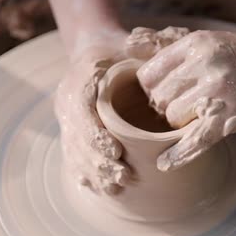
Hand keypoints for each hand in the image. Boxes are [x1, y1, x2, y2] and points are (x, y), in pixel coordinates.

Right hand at [55, 27, 188, 194]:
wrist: (96, 49)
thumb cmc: (121, 50)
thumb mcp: (133, 46)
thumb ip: (148, 54)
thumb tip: (168, 67)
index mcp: (81, 76)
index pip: (81, 108)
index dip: (94, 132)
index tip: (114, 150)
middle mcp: (67, 98)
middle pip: (76, 136)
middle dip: (97, 160)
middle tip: (122, 176)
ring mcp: (66, 117)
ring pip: (74, 150)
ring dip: (93, 171)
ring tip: (115, 187)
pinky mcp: (70, 130)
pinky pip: (72, 156)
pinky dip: (85, 173)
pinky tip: (99, 188)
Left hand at [137, 30, 235, 170]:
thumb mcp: (212, 43)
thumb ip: (181, 56)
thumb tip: (143, 70)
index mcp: (195, 44)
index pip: (148, 74)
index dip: (151, 89)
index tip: (163, 94)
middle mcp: (203, 64)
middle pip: (158, 98)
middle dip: (165, 107)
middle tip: (182, 108)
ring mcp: (217, 91)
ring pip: (171, 118)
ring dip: (179, 124)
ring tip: (197, 118)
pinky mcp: (229, 117)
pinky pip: (195, 139)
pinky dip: (178, 155)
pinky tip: (165, 164)